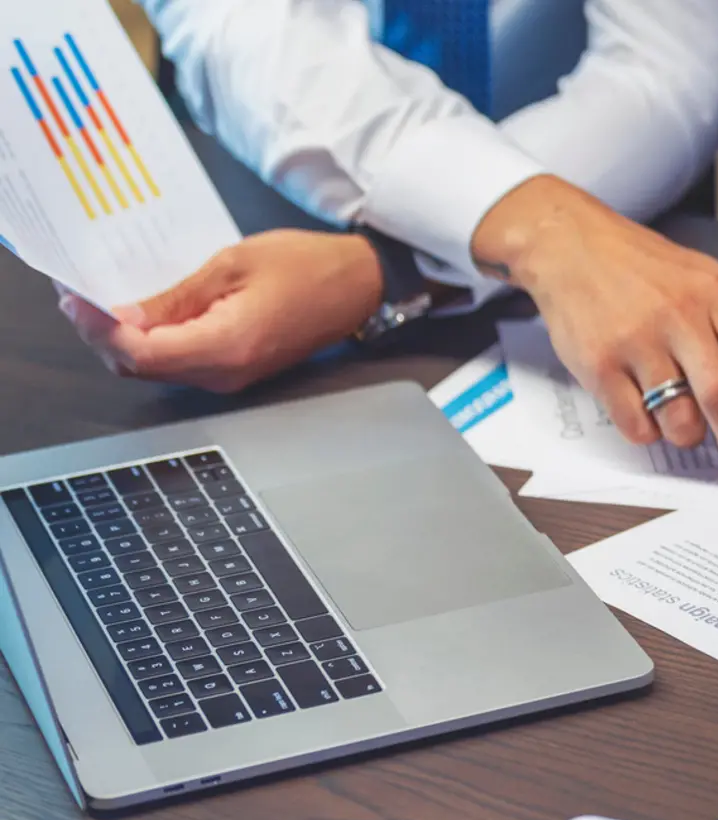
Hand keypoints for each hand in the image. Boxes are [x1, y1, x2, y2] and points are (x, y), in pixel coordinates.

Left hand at [58, 229, 381, 392]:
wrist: (359, 284)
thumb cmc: (308, 267)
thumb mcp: (232, 263)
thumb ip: (175, 295)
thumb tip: (125, 314)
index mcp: (227, 346)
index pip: (140, 353)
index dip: (100, 329)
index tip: (77, 299)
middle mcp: (226, 373)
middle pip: (140, 367)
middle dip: (103, 335)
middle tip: (80, 296)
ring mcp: (231, 376)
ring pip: (155, 369)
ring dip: (124, 339)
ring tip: (104, 300)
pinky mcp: (235, 370)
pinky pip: (178, 364)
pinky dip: (151, 342)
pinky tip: (143, 314)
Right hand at [474, 176, 717, 463]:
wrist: (571, 244)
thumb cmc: (645, 270)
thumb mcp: (705, 283)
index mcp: (716, 294)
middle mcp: (678, 316)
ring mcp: (636, 341)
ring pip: (679, 419)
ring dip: (690, 434)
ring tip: (684, 418)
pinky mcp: (598, 364)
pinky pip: (636, 425)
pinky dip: (649, 431)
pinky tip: (646, 407)